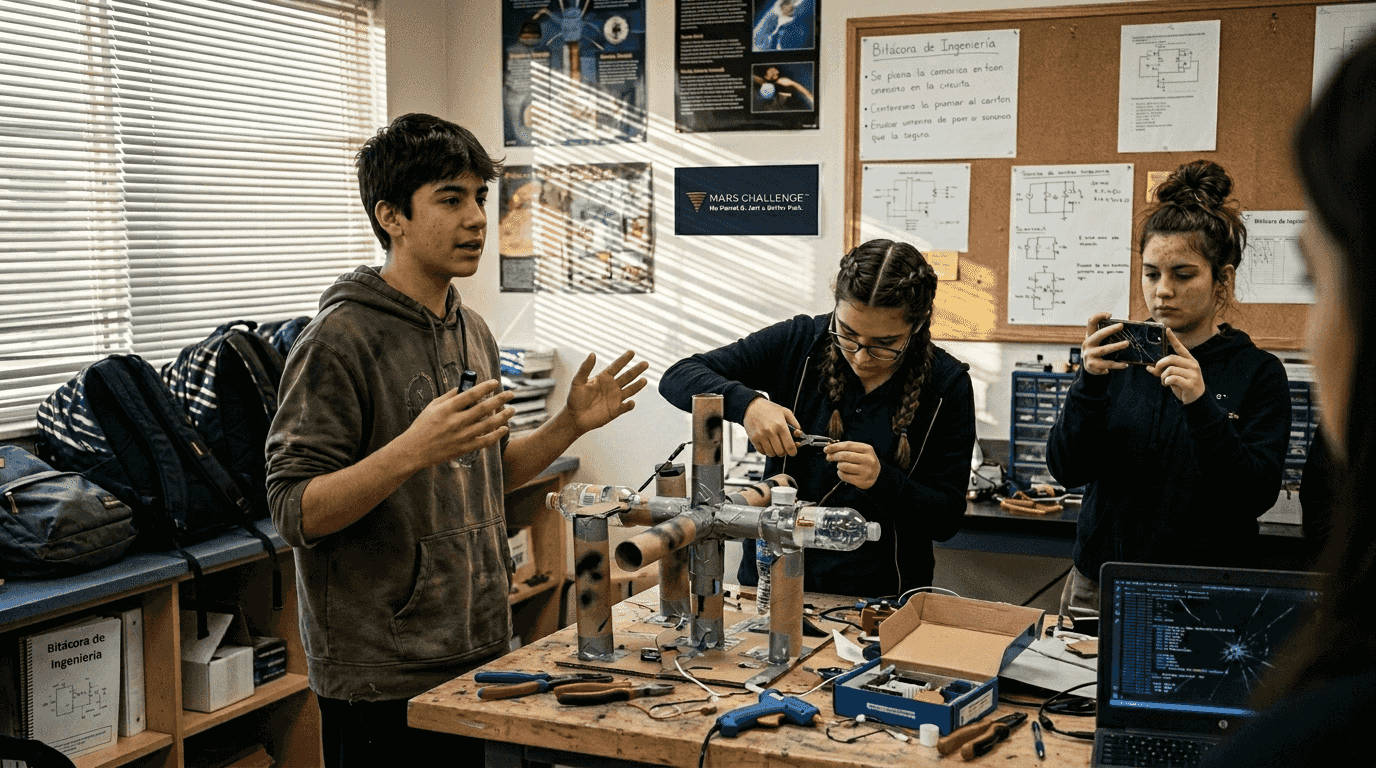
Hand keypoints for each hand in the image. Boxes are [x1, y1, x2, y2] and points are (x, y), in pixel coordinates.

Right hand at [397, 380, 514, 467]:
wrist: (414, 450)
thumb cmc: (422, 426)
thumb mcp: (432, 406)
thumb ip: (448, 396)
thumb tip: (464, 387)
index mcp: (447, 409)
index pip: (470, 394)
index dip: (485, 387)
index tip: (495, 382)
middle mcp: (456, 421)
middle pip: (483, 408)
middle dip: (499, 399)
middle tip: (511, 393)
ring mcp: (461, 436)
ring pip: (488, 424)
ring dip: (503, 416)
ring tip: (512, 409)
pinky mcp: (464, 448)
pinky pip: (485, 441)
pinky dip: (496, 435)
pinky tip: (504, 428)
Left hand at [566, 350, 648, 432]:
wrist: (574, 417)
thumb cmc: (574, 399)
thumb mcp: (577, 381)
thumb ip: (585, 368)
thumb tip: (592, 354)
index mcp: (604, 378)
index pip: (616, 366)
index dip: (624, 359)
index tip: (632, 352)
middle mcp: (612, 387)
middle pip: (627, 376)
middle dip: (636, 370)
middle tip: (645, 363)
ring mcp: (615, 398)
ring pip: (630, 390)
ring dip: (637, 385)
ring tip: (644, 380)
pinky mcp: (615, 410)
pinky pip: (625, 407)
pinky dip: (629, 405)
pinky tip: (630, 402)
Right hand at [743, 398, 800, 456]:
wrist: (752, 406)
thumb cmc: (770, 409)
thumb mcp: (785, 412)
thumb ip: (795, 424)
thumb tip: (799, 435)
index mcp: (780, 425)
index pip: (789, 446)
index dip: (793, 452)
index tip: (793, 451)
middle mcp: (770, 431)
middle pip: (781, 452)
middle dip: (784, 451)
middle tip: (783, 446)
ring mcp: (761, 436)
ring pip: (771, 453)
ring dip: (775, 452)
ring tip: (774, 445)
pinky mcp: (753, 439)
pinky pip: (762, 452)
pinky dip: (766, 451)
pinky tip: (767, 444)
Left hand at [825, 441, 879, 489]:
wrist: (877, 476)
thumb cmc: (865, 462)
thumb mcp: (861, 452)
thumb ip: (847, 448)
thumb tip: (830, 448)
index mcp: (867, 449)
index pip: (848, 445)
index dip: (835, 447)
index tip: (826, 449)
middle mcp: (868, 460)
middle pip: (844, 456)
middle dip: (834, 456)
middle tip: (829, 457)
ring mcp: (866, 471)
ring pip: (843, 466)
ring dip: (838, 465)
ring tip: (841, 465)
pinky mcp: (862, 481)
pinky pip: (844, 476)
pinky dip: (840, 473)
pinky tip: (843, 472)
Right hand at [1082, 311, 1129, 375]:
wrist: (1089, 367)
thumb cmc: (1098, 350)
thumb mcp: (1098, 341)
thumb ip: (1106, 335)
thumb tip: (1125, 328)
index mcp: (1089, 336)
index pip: (1091, 322)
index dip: (1099, 316)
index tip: (1110, 315)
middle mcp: (1087, 344)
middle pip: (1098, 334)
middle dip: (1110, 329)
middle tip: (1121, 326)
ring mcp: (1088, 355)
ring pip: (1104, 350)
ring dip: (1116, 346)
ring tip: (1127, 344)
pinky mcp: (1092, 365)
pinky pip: (1107, 364)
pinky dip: (1117, 365)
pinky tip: (1125, 365)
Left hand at [1147, 328, 1205, 403]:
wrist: (1196, 399)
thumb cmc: (1184, 385)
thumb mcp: (1174, 376)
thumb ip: (1163, 371)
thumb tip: (1148, 367)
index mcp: (1189, 360)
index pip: (1180, 348)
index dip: (1173, 339)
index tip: (1167, 330)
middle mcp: (1192, 365)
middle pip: (1170, 359)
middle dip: (1159, 365)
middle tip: (1156, 372)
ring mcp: (1193, 374)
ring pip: (1170, 369)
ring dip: (1163, 376)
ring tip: (1165, 382)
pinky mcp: (1190, 383)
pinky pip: (1172, 378)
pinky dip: (1166, 382)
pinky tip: (1168, 385)